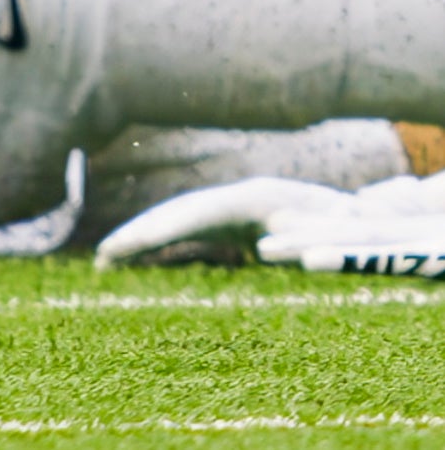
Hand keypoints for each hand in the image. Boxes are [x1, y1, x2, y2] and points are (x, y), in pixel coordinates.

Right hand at [99, 172, 444, 275]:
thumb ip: (312, 236)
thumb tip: (278, 245)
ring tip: (108, 261)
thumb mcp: (338, 228)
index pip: (194, 212)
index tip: (126, 245)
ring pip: (174, 220)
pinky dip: (161, 245)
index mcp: (253, 198)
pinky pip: (187, 233)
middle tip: (102, 257)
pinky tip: (139, 262)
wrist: (359, 216)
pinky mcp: (231, 226)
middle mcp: (233, 199)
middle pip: (174, 211)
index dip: (158, 228)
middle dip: (137, 231)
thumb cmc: (352, 227)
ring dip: (141, 238)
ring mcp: (229, 211)